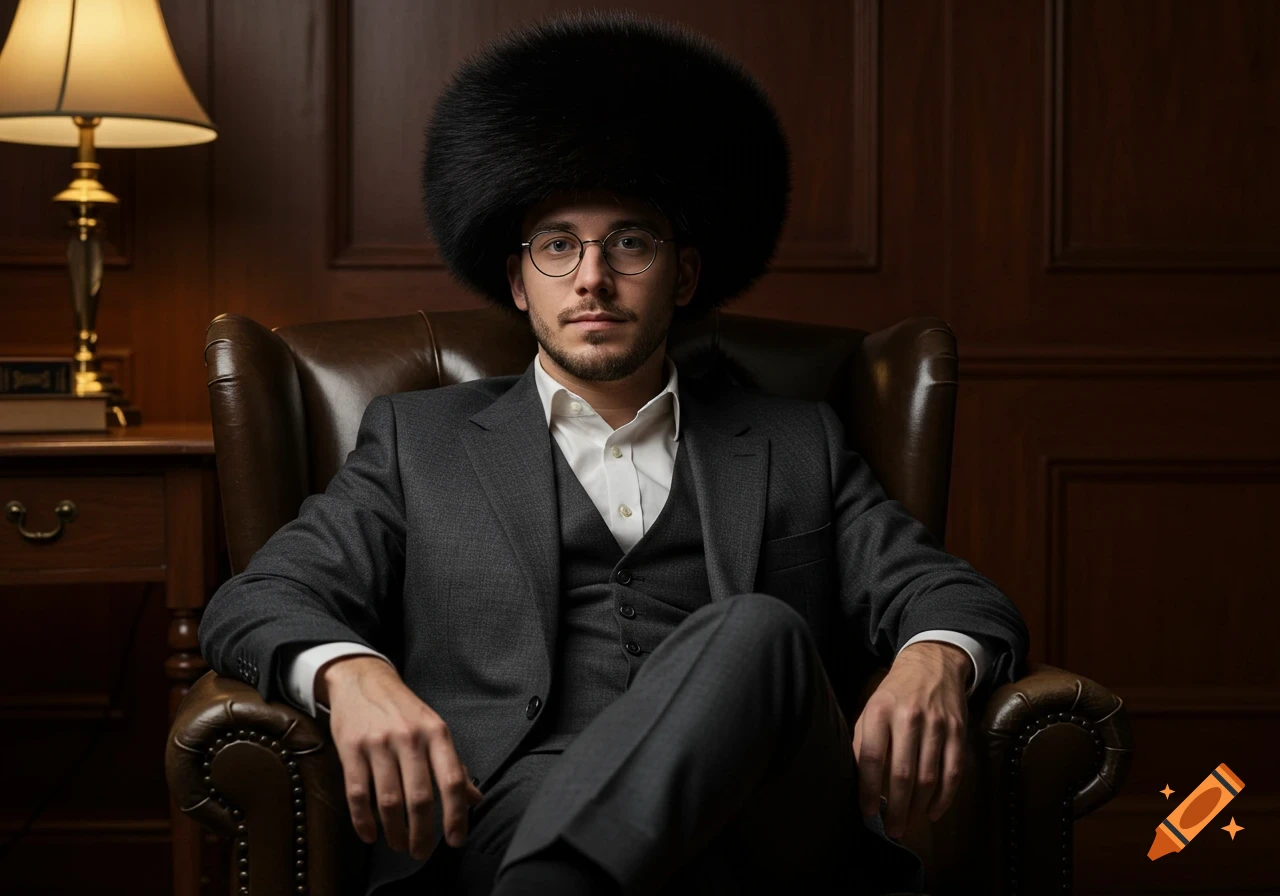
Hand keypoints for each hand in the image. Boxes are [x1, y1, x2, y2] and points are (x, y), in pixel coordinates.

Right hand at [321, 656, 483, 858]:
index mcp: (436, 733)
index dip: (456, 815)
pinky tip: (371, 834)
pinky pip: (358, 793)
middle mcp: (410, 738)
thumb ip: (453, 765)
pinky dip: (364, 820)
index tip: (456, 840)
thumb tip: (475, 799)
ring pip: (389, 800)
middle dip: (422, 833)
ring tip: (399, 845)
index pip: (451, 780)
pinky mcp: (351, 749)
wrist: (362, 680)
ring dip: (395, 831)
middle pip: (419, 797)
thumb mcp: (434, 729)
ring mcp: (379, 743)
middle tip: (421, 852)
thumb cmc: (403, 710)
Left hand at [852, 642, 969, 839]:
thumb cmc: (894, 694)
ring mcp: (937, 725)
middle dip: (896, 808)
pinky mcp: (958, 731)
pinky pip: (953, 772)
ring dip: (918, 807)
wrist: (932, 664)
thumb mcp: (870, 709)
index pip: (871, 757)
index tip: (867, 812)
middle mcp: (908, 717)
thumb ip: (863, 741)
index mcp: (880, 711)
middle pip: (901, 773)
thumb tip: (858, 782)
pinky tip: (933, 812)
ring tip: (908, 824)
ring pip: (928, 777)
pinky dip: (944, 798)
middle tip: (892, 829)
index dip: (867, 789)